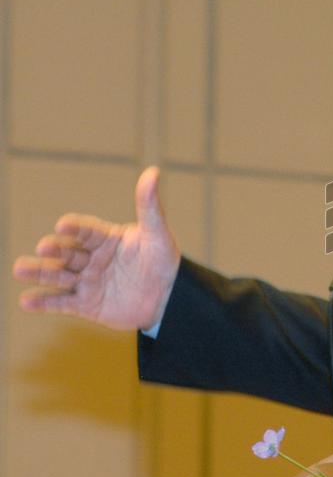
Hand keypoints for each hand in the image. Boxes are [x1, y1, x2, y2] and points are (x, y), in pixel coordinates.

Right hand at [11, 166, 181, 330]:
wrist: (170, 299)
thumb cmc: (164, 262)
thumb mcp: (158, 235)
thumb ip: (150, 207)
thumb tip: (153, 172)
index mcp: (106, 238)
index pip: (87, 231)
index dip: (75, 228)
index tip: (63, 225)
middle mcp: (92, 258)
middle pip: (68, 252)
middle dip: (54, 249)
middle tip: (43, 246)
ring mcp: (87, 281)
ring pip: (58, 276)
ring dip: (39, 272)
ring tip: (19, 269)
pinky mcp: (85, 304)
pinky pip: (61, 303)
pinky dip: (43, 302)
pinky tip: (26, 300)